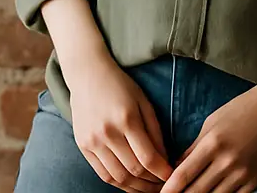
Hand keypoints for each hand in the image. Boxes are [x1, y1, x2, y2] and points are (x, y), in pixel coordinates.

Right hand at [61, 53, 171, 192]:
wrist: (86, 74)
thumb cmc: (119, 86)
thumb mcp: (143, 103)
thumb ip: (155, 132)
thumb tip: (164, 161)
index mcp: (126, 119)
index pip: (148, 158)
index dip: (163, 173)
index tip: (173, 177)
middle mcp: (107, 133)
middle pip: (133, 171)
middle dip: (153, 183)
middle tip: (165, 186)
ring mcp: (92, 141)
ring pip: (118, 177)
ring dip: (137, 188)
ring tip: (149, 188)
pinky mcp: (82, 146)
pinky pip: (103, 174)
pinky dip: (119, 183)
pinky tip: (131, 183)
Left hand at [159, 82, 256, 192]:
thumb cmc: (240, 110)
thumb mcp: (210, 124)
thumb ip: (193, 148)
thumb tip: (177, 168)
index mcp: (212, 144)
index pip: (183, 174)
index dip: (169, 189)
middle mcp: (226, 162)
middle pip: (196, 191)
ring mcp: (242, 174)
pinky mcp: (255, 180)